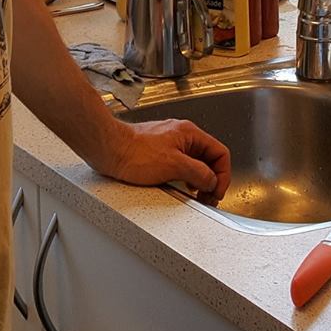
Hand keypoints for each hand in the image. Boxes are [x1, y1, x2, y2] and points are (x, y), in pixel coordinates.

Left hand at [96, 117, 230, 203]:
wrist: (107, 149)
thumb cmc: (134, 152)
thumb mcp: (174, 165)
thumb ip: (199, 173)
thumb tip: (212, 181)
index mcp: (189, 133)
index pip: (220, 152)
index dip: (223, 174)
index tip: (217, 191)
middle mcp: (181, 136)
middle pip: (208, 158)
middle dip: (212, 179)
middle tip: (208, 197)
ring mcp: (169, 144)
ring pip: (194, 163)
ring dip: (199, 180)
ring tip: (197, 195)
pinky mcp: (157, 153)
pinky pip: (179, 166)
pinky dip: (185, 178)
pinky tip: (180, 188)